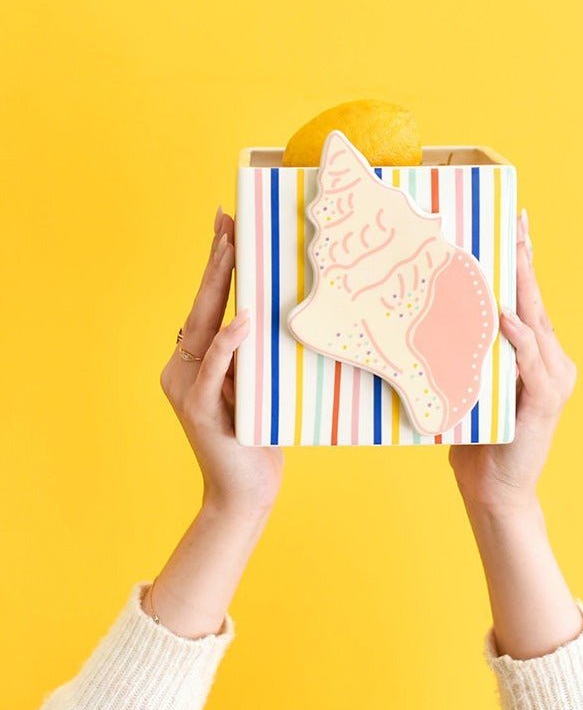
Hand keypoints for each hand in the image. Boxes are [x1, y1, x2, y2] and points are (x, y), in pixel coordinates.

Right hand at [159, 207, 283, 516]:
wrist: (247, 489)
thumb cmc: (258, 435)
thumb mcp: (259, 386)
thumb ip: (253, 355)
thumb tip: (271, 316)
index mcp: (196, 361)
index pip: (209, 304)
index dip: (217, 264)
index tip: (227, 225)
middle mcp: (183, 368)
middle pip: (202, 305)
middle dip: (217, 260)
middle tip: (227, 219)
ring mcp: (186, 388)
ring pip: (203, 327)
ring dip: (219, 286)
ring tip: (232, 248)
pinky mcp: (197, 410)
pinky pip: (214, 368)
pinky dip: (228, 343)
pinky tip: (243, 317)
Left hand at [449, 209, 576, 516]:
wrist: (493, 487)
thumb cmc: (477, 437)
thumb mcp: (472, 385)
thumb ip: (469, 354)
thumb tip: (436, 318)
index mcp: (535, 355)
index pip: (526, 301)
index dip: (523, 262)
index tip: (515, 224)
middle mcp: (551, 360)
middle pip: (536, 301)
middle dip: (525, 259)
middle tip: (518, 221)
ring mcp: (552, 378)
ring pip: (537, 322)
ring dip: (523, 286)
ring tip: (513, 250)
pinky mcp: (546, 399)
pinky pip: (531, 358)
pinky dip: (520, 336)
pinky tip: (506, 315)